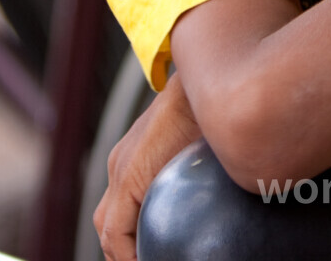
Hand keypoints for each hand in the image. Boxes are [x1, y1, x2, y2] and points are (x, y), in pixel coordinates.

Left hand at [94, 74, 200, 260]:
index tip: (151, 248)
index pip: (122, 209)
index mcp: (134, 159)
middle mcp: (120, 165)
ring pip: (107, 229)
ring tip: (145, 260)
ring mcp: (120, 170)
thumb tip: (223, 184)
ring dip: (123, 252)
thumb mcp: (201, 147)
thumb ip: (194, 168)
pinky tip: (145, 258)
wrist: (205, 87)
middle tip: (145, 257)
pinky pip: (115, 230)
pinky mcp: (128, 176)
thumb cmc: (213, 113)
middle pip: (108, 222)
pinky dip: (125, 250)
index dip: (132, 237)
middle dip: (123, 249)